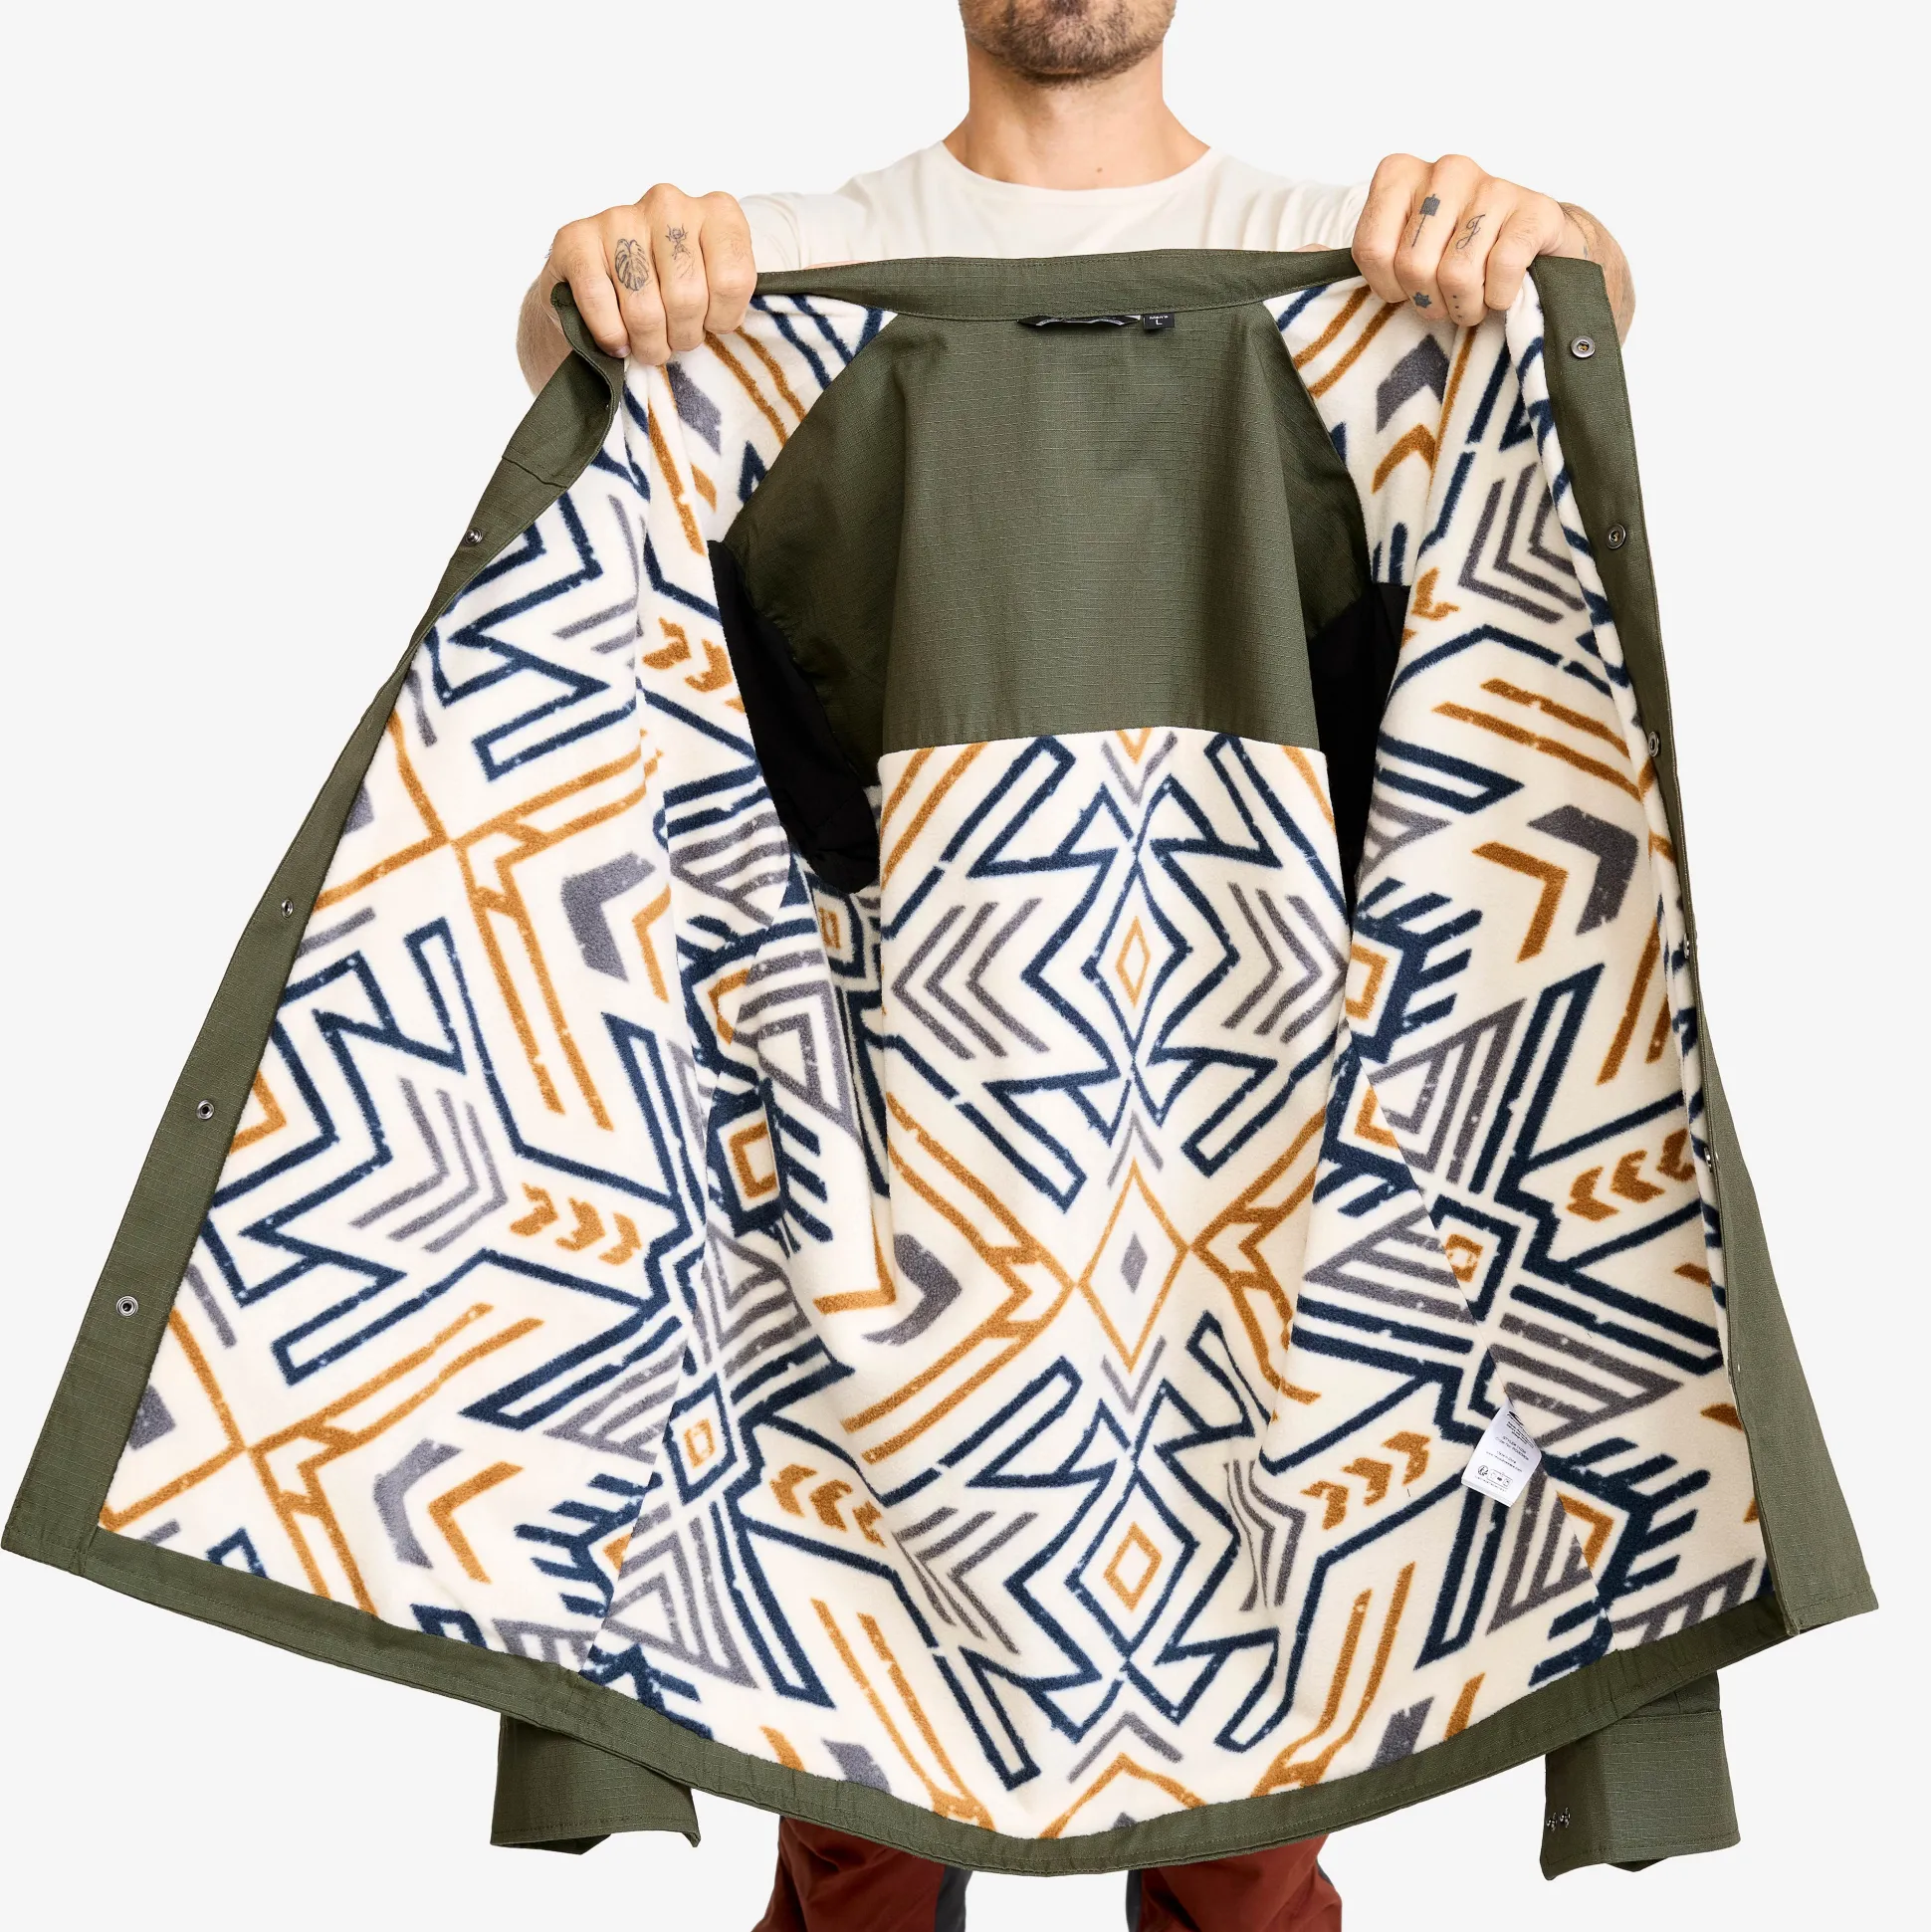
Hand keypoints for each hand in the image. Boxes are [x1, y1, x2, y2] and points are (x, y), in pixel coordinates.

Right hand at [541, 184, 755, 364]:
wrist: (601, 282)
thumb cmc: (670, 290)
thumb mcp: (716, 289)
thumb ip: (728, 298)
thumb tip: (723, 323)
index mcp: (716, 212)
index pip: (733, 281)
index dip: (722, 320)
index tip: (710, 324)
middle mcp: (669, 204)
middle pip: (687, 298)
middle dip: (682, 337)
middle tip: (673, 340)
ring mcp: (621, 217)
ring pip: (644, 310)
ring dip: (648, 344)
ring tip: (648, 344)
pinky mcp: (575, 238)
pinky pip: (599, 303)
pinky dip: (611, 336)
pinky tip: (617, 339)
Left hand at [1351, 155, 1590, 327]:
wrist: (1532, 249)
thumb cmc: (1449, 257)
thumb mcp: (1391, 258)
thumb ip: (1343, 261)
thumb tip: (1293, 263)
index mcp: (1399, 175)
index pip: (1370, 250)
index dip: (1386, 289)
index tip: (1403, 291)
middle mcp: (1445, 169)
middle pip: (1412, 266)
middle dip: (1427, 302)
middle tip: (1442, 302)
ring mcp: (1494, 185)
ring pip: (1456, 274)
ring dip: (1464, 307)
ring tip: (1472, 302)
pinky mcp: (1534, 210)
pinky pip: (1502, 270)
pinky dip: (1499, 298)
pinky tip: (1502, 292)